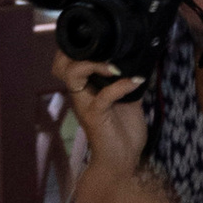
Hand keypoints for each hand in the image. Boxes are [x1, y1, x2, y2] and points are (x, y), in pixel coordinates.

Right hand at [52, 46, 147, 171]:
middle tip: (102, 49)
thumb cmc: (123, 132)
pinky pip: (103, 96)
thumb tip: (141, 62)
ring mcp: (85, 104)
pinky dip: (121, 85)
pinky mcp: (95, 117)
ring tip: (115, 66)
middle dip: (77, 51)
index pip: (67, 61)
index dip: (78, 47)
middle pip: (61, 64)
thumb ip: (127, 81)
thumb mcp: (128, 100)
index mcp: (85, 88)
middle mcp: (80, 94)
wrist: (123, 161)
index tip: (104, 42)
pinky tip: (136, 81)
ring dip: (94, 64)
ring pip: (73, 74)